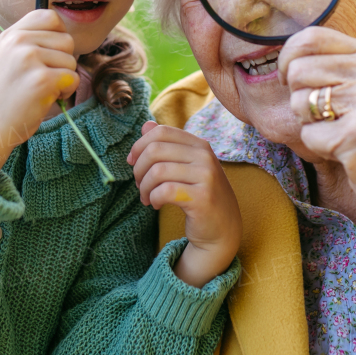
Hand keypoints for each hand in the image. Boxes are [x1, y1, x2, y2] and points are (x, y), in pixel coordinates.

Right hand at [0, 9, 77, 165]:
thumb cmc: (3, 95)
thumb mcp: (7, 57)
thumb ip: (29, 41)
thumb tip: (65, 34)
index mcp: (10, 34)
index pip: (50, 16)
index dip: (59, 35)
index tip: (50, 54)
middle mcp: (18, 41)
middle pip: (67, 40)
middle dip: (62, 62)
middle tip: (42, 79)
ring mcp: (29, 59)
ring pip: (71, 61)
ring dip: (63, 79)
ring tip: (40, 90)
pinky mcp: (41, 80)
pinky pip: (72, 78)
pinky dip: (65, 92)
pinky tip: (45, 99)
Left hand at [127, 121, 241, 287]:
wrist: (223, 229)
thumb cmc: (200, 196)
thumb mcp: (185, 167)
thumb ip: (167, 145)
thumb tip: (146, 125)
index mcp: (199, 145)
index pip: (161, 132)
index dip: (140, 145)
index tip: (132, 162)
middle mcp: (205, 156)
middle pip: (155, 150)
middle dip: (139, 169)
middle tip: (139, 185)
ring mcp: (206, 176)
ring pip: (157, 171)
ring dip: (144, 187)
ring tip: (146, 197)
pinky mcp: (202, 198)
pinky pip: (165, 191)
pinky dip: (153, 198)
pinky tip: (156, 204)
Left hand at [277, 26, 355, 253]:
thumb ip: (331, 64)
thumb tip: (283, 56)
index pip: (310, 37)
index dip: (288, 58)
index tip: (291, 80)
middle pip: (298, 71)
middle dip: (298, 97)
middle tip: (324, 115)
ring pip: (299, 102)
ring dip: (309, 123)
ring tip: (338, 130)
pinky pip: (308, 134)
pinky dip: (318, 146)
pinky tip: (343, 150)